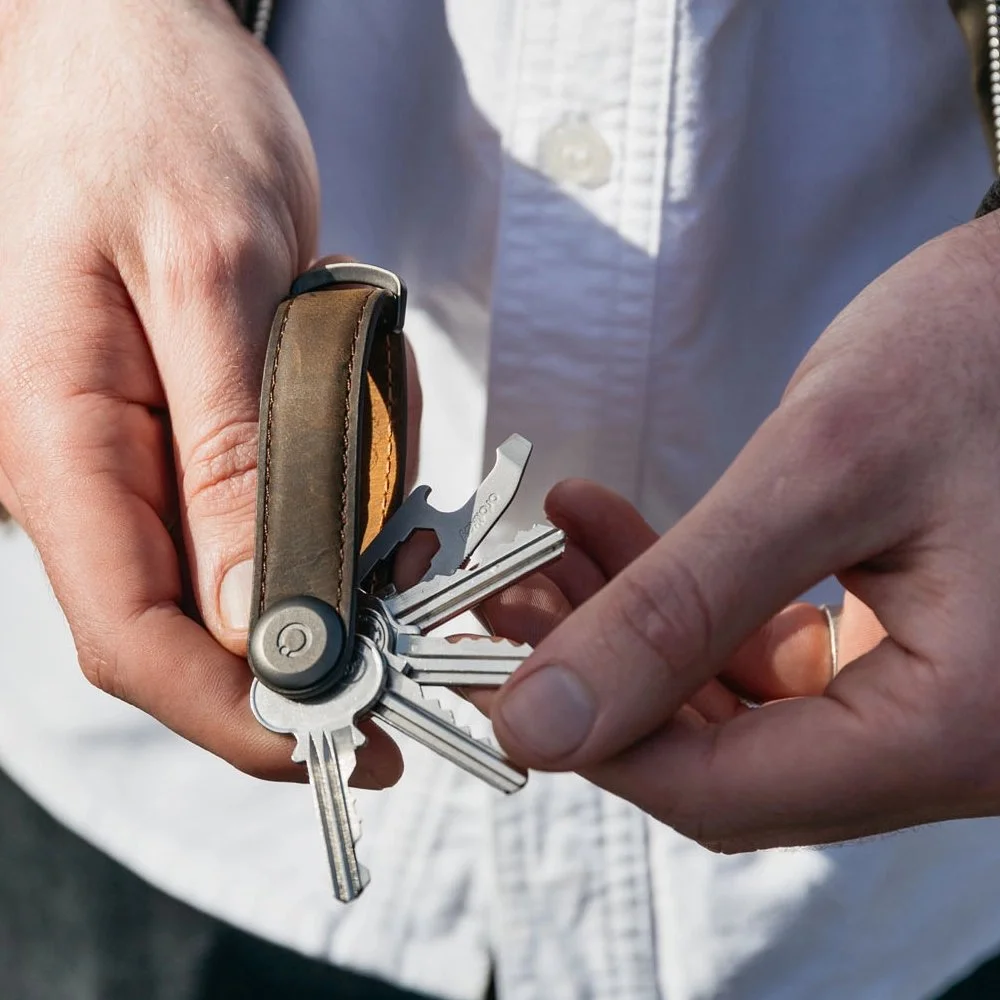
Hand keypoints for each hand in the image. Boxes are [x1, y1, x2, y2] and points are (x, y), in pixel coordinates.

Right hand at [0, 0, 411, 787]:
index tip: (347, 738)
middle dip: (318, 617)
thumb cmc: (154, 121)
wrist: (135, 44)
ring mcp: (135, 454)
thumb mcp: (212, 274)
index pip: (136, 640)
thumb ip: (229, 456)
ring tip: (375, 394)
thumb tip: (250, 617)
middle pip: (198, 625)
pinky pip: (272, 493)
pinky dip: (341, 467)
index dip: (239, 714)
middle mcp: (85, 471)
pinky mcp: (186, 428)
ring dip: (342, 517)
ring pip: (252, 559)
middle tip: (412, 560)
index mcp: (58, 443)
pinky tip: (357, 383)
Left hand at [487, 214, 999, 848]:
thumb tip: (540, 722)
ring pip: (736, 711)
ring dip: (632, 635)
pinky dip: (689, 608)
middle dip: (601, 678)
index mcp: (957, 729)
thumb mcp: (819, 470)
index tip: (495, 671)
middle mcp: (955, 745)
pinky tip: (616, 538)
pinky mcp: (908, 655)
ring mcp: (934, 704)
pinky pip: (771, 662)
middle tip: (510, 598)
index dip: (593, 741)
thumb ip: (674, 607)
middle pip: (725, 761)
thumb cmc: (983, 355)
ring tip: (550, 551)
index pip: (724, 793)